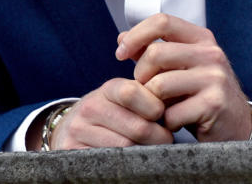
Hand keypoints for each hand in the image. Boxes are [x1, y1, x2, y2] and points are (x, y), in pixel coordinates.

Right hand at [46, 79, 173, 149]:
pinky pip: (108, 160)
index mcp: (108, 89)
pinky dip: (126, 161)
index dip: (154, 107)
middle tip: (167, 139)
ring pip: (124, 147)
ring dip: (145, 150)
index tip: (163, 116)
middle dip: (158, 135)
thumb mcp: (126, 97)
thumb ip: (149, 96)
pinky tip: (133, 158)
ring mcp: (78, 131)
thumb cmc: (113, 111)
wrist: (72, 126)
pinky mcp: (72, 151)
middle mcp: (90, 107)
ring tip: (154, 148)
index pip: (132, 93)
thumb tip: (178, 104)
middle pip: (135, 126)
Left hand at [115, 13, 251, 141]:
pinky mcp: (213, 104)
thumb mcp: (180, 67)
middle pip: (155, 54)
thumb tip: (122, 38)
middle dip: (140, 76)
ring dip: (151, 103)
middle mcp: (211, 54)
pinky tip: (177, 121)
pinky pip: (170, 113)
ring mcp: (215, 78)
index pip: (162, 21)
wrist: (236, 123)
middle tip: (146, 91)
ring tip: (162, 108)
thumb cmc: (201, 94)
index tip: (120, 54)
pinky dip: (167, 122)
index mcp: (202, 39)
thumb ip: (152, 52)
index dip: (135, 35)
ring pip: (159, 85)